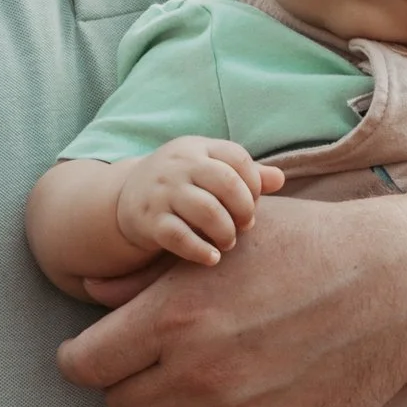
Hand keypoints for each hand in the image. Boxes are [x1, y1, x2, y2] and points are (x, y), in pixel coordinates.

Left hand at [56, 195, 406, 406]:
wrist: (396, 286)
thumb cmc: (308, 246)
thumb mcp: (225, 241)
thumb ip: (148, 271)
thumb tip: (90, 289)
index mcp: (174, 315)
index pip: (85, 363)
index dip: (82, 359)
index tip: (92, 356)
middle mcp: (197, 372)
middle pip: (119, 405)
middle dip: (123, 388)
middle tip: (144, 371)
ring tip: (177, 400)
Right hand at [113, 137, 284, 269]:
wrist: (126, 199)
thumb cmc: (180, 184)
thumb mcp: (207, 170)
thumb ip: (244, 174)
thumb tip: (280, 179)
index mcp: (197, 148)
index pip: (236, 158)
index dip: (253, 182)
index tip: (253, 201)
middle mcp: (179, 166)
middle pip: (226, 183)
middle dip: (244, 209)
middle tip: (245, 225)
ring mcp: (163, 193)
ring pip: (207, 211)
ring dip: (226, 232)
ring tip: (228, 242)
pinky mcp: (150, 221)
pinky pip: (180, 237)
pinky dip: (201, 251)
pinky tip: (212, 258)